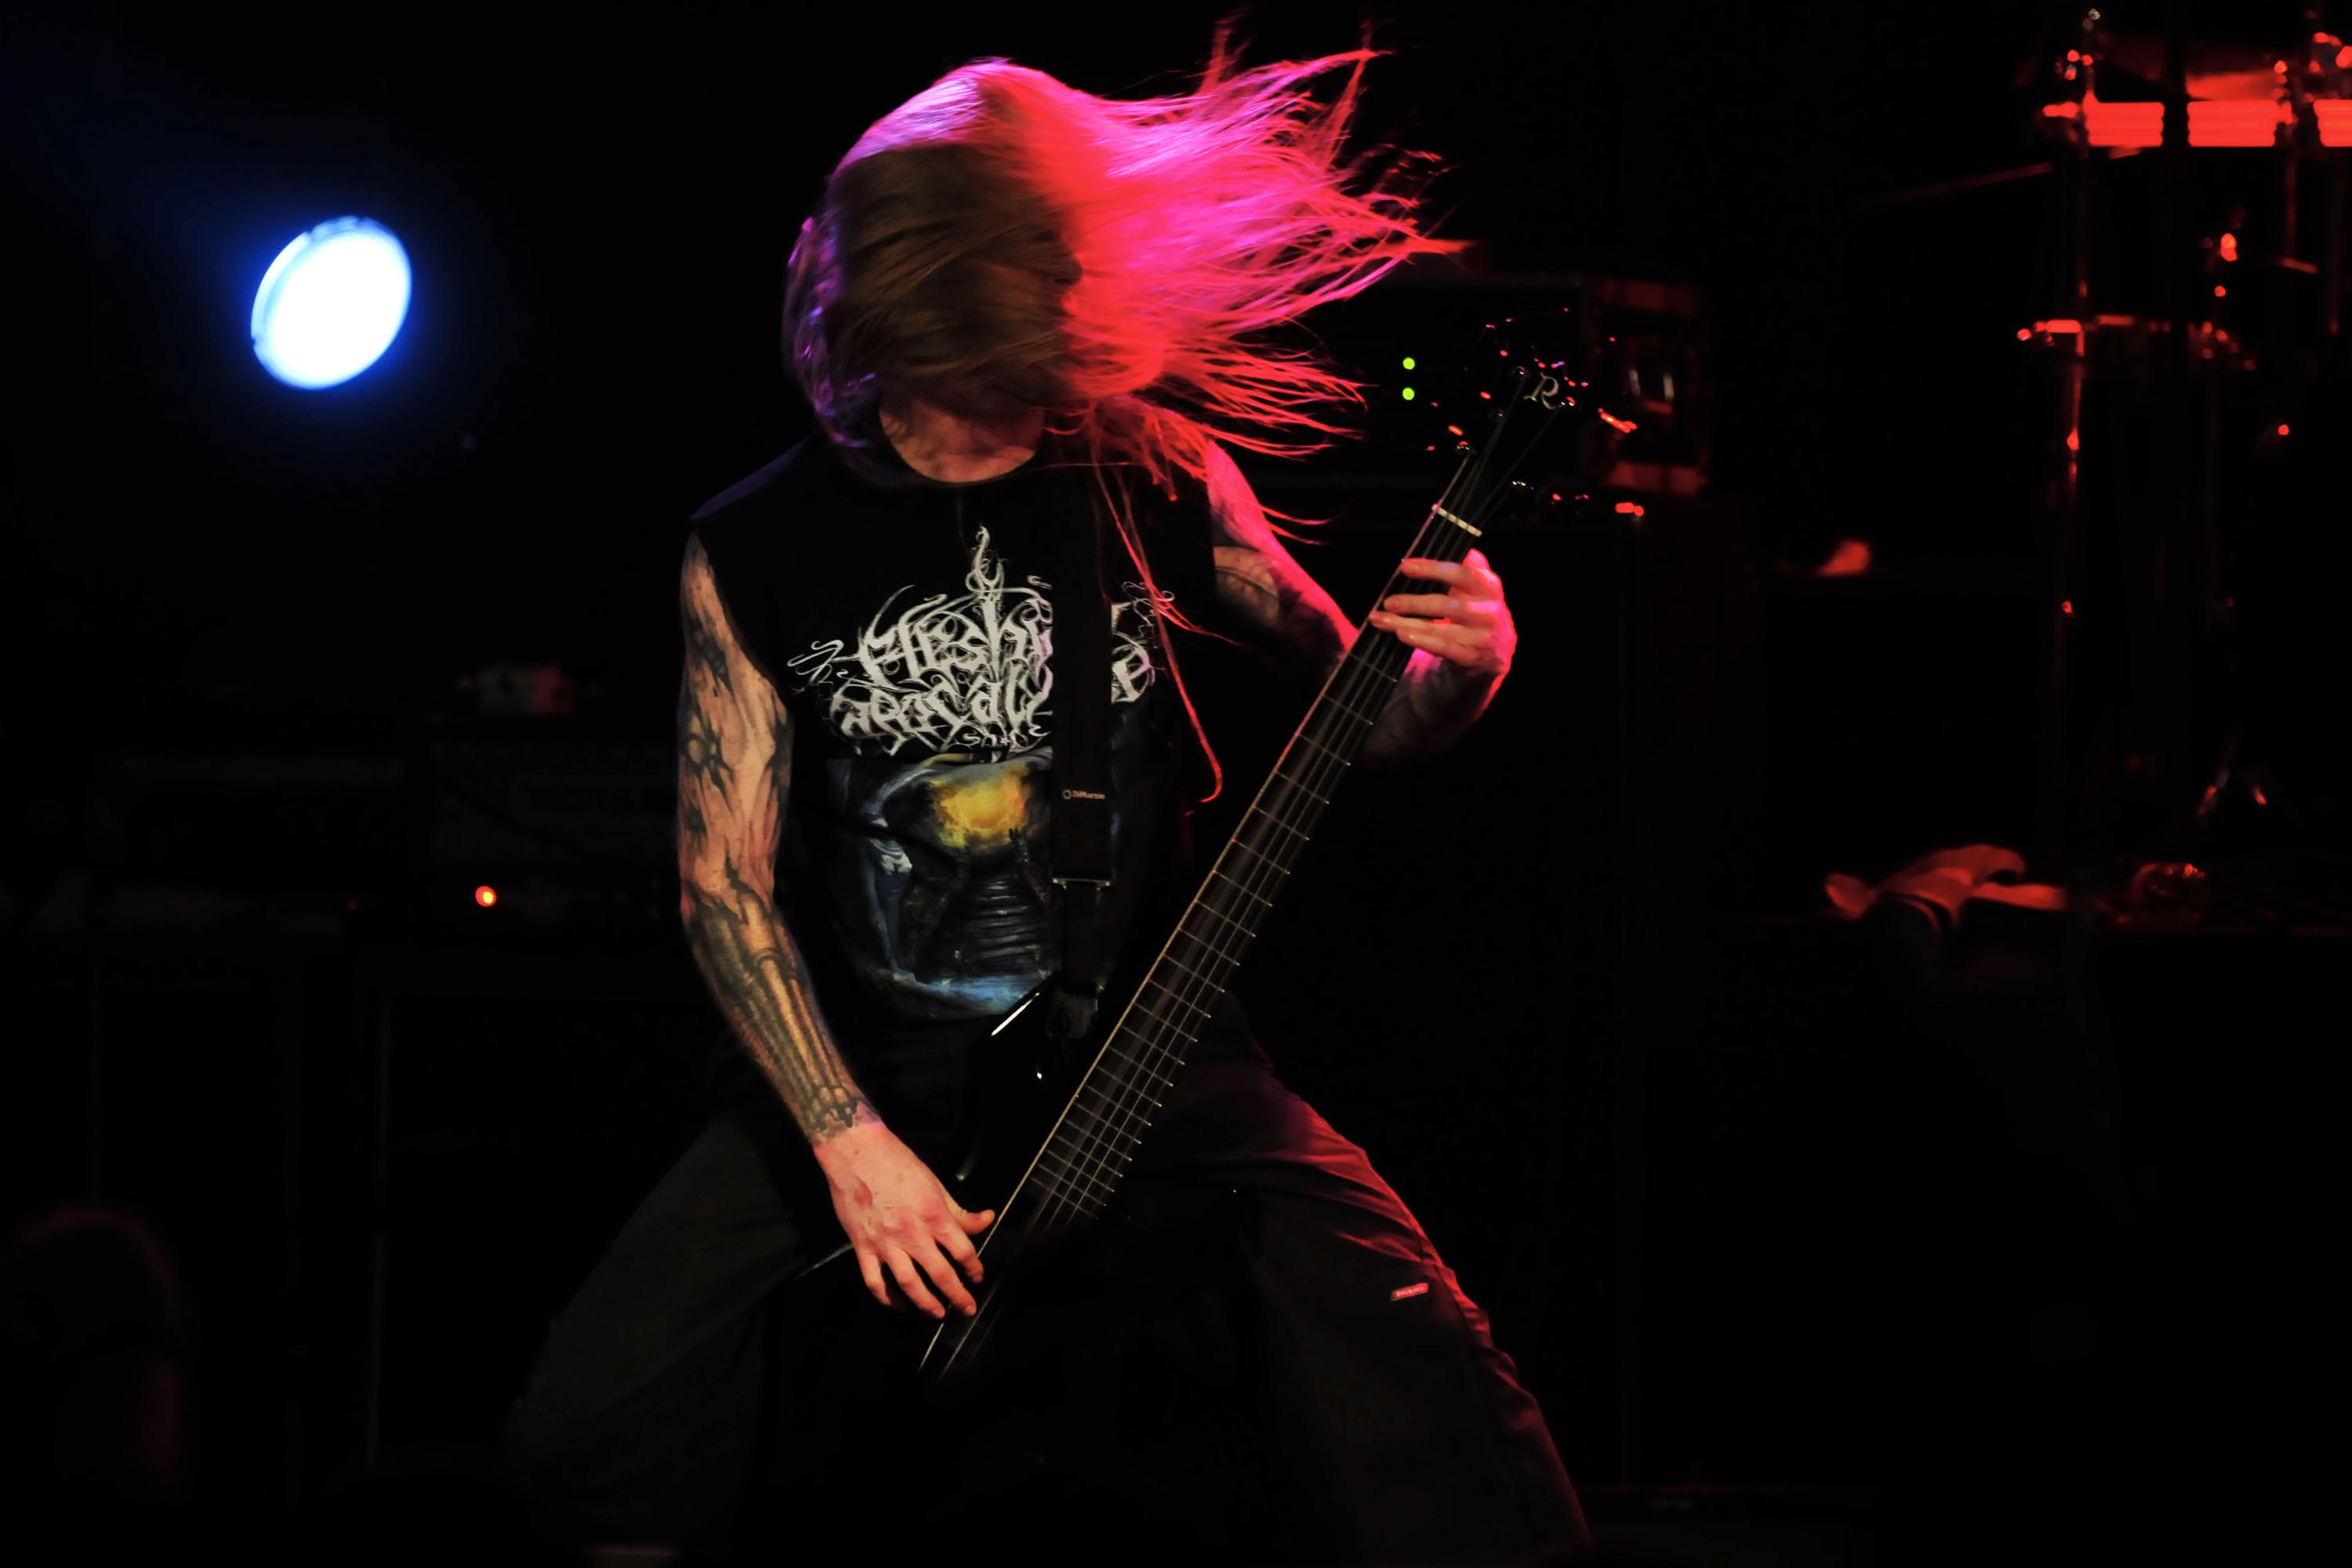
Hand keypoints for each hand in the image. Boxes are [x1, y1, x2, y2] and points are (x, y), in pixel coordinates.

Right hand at [811, 1121, 994, 1318]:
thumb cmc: (896, 1163)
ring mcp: (886, 1243)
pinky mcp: (863, 1247)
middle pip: (941, 1275)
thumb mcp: (936, 1184)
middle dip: (957, 1296)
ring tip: (937, 1314)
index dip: (974, 1269)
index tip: (977, 1277)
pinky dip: (887, 1299)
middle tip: (966, 1308)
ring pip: (909, 1284)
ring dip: (926, 1304)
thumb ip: (960, 1210)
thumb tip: (986, 1219)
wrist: (856, 1153)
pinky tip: (898, 1305)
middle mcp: (912, 1234)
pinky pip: (875, 1282)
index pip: (963, 1252)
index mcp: (934, 1216)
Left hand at [1366, 549, 1514, 680]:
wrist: (1497, 652)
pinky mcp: (1472, 656)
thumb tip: (1445, 543)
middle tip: (1388, 601)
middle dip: (1413, 602)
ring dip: (1406, 623)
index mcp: (1488, 586)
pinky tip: (1402, 635)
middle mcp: (1488, 611)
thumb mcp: (1480, 585)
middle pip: (1446, 604)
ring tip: (1381, 619)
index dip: (1432, 568)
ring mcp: (1481, 636)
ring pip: (1440, 629)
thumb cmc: (1478, 610)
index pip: (1460, 573)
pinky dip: (1421, 641)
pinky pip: (1443, 648)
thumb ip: (1467, 566)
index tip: (1405, 566)